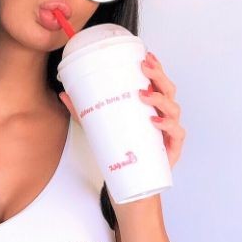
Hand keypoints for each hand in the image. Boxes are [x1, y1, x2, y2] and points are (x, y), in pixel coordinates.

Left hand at [58, 50, 185, 169]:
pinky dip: (168, 125)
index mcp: (152, 108)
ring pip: (173, 109)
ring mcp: (170, 132)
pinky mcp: (172, 149)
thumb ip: (84, 112)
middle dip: (158, 76)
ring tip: (143, 95)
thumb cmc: (124, 153)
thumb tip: (64, 94)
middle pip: (168, 90)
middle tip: (144, 68)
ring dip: (160, 99)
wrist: (133, 185)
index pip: (158, 83)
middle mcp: (164, 116)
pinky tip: (155, 121)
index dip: (156, 68)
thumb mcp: (100, 128)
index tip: (146, 55)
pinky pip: (177, 133)